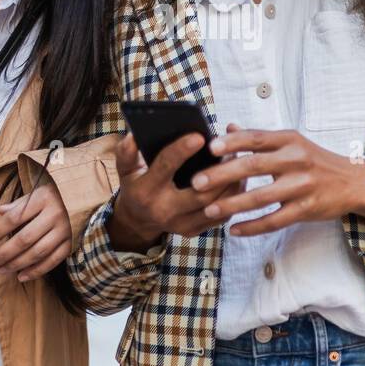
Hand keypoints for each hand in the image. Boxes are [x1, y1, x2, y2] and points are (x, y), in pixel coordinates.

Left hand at [0, 180, 70, 281]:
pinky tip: (21, 276)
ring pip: (37, 252)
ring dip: (17, 264)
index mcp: (43, 199)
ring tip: (1, 270)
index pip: (14, 218)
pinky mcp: (72, 242)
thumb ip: (19, 204)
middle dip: (4, 253)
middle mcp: (55, 214)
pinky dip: (37, 270)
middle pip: (24, 239)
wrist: (87, 196)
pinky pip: (53, 260)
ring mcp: (65, 230)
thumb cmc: (57, 194)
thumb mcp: (37, 192)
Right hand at [106, 132, 239, 252]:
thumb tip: (134, 135)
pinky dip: (233, 195)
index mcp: (147, 191)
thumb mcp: (125, 169)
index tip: (199, 136)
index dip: (181, 151)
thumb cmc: (136, 186)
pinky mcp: (195, 230)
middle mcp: (165, 211)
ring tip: (238, 158)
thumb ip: (126, 152)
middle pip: (200, 192)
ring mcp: (182, 224)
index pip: (165, 168)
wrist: (139, 220)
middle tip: (231, 147)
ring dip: (232, 182)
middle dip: (219, 170)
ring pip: (216, 205)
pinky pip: (222, 214)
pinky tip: (239, 177)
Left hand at [189, 127, 364, 236]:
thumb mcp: (292, 142)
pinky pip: (274, 220)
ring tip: (209, 210)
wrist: (353, 182)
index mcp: (290, 140)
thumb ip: (260, 138)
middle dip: (222, 175)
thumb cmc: (314, 160)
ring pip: (261, 198)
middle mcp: (296, 160)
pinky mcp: (306, 209)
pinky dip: (252, 227)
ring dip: (232, 205)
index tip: (209, 147)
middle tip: (196, 182)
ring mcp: (302, 186)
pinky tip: (234, 230)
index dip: (232, 142)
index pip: (256, 138)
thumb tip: (229, 126)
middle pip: (253, 166)